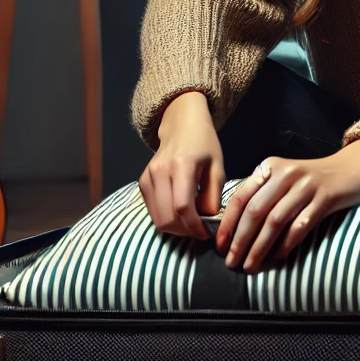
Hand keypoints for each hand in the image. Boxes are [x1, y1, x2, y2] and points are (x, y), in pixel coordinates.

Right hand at [139, 91, 222, 240]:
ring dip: (175, 228)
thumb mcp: (217, 167)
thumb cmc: (204, 145)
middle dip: (184, 231)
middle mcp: (159, 172)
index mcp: (181, 165)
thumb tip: (209, 223)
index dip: (194, 226)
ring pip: (157, 219)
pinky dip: (166, 219)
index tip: (205, 234)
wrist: (181, 126)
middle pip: (167, 217)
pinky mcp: (142, 183)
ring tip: (191, 223)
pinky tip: (179, 213)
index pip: (182, 207)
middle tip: (199, 230)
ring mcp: (147, 177)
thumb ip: (213, 196)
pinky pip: (152, 212)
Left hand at [217, 140, 359, 271]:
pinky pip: (300, 226)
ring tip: (251, 266)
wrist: (354, 168)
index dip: (228, 224)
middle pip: (255, 212)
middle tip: (232, 263)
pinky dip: (286, 245)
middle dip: (240, 241)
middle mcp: (286, 174)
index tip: (220, 246)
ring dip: (260, 248)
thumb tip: (236, 230)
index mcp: (270, 167)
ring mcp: (307, 185)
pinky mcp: (325, 198)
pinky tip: (278, 258)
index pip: (240, 198)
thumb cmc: (314, 180)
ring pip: (275, 221)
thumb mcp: (285, 179)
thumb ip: (263, 196)